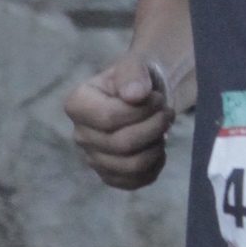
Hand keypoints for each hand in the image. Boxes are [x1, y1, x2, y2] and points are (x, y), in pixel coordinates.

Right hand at [65, 54, 178, 189]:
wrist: (145, 97)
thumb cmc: (137, 79)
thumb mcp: (136, 65)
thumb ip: (133, 73)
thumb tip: (134, 95)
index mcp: (78, 105)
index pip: (108, 118)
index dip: (141, 111)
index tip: (158, 99)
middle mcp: (80, 135)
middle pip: (121, 144)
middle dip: (154, 128)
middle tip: (167, 113)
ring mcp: (94, 159)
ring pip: (131, 166)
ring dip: (156, 147)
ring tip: (163, 129)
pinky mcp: (110, 176)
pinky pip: (135, 181)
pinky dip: (154, 166)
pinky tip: (157, 146)